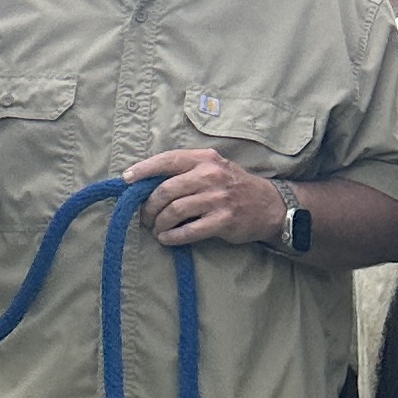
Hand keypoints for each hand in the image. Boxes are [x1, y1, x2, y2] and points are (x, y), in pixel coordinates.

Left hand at [125, 146, 283, 248]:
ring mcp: (218, 198)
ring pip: (174, 211)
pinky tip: (166, 238)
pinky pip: (189, 231)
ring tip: (155, 229)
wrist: (270, 204)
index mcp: (205, 159)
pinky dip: (172, 236)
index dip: (143, 170)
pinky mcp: (223, 221)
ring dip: (158, 223)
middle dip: (148, 206)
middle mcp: (210, 175)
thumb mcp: (214, 168)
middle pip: (165, 190)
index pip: (167, 160)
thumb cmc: (234, 186)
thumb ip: (187, 171)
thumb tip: (148, 182)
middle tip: (144, 216)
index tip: (126, 180)